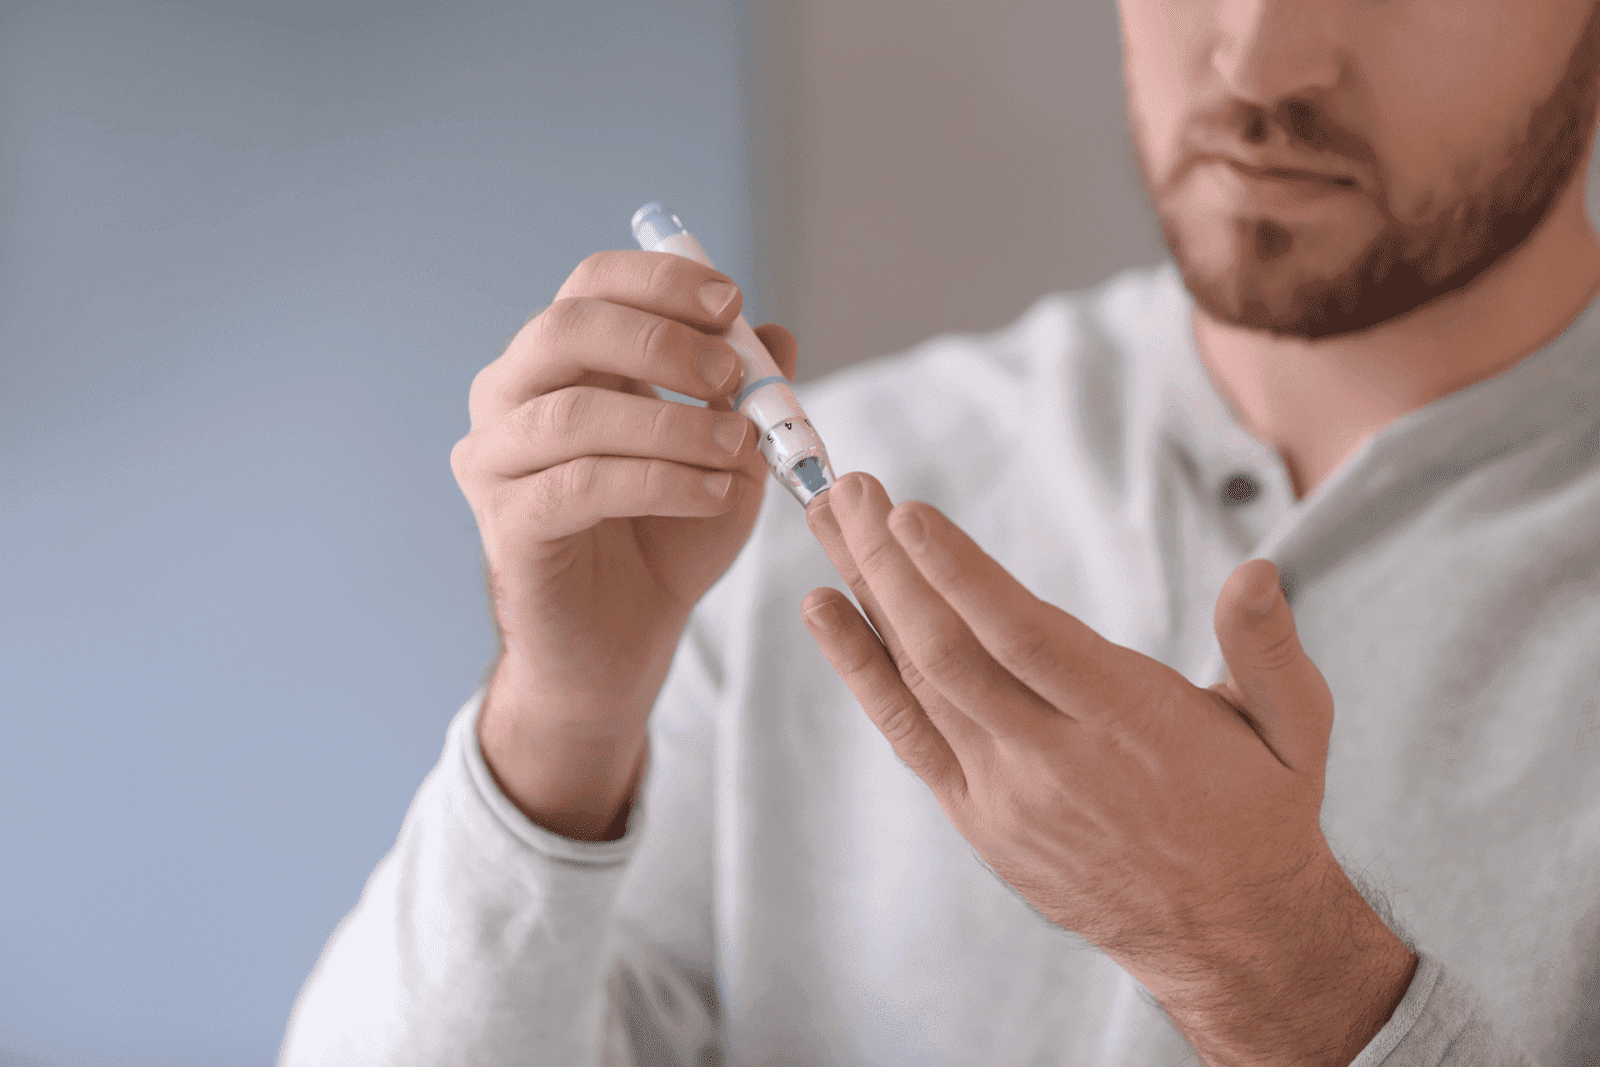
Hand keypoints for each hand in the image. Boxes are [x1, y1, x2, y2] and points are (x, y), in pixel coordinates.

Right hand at [453, 250, 797, 837]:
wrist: (623, 642)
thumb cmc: (666, 539)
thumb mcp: (725, 457)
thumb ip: (745, 396)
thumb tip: (778, 337)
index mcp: (559, 363)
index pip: (591, 285)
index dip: (660, 281)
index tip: (731, 303)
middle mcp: (510, 398)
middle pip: (566, 329)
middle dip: (660, 342)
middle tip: (733, 374)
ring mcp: (495, 461)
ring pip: (575, 413)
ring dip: (672, 424)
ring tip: (740, 448)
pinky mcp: (506, 525)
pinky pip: (580, 485)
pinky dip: (658, 482)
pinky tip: (712, 496)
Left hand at [803, 472, 1414, 1061]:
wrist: (1227, 936)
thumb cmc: (1260, 813)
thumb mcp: (1296, 731)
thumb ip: (1270, 651)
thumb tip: (1254, 573)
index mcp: (1128, 723)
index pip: (1024, 638)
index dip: (960, 575)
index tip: (906, 513)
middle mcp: (1052, 758)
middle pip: (949, 650)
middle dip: (890, 563)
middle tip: (847, 487)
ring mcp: (1005, 792)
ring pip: (918, 681)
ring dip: (869, 595)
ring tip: (827, 519)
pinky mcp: (979, 816)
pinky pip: (908, 734)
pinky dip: (861, 671)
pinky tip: (825, 612)